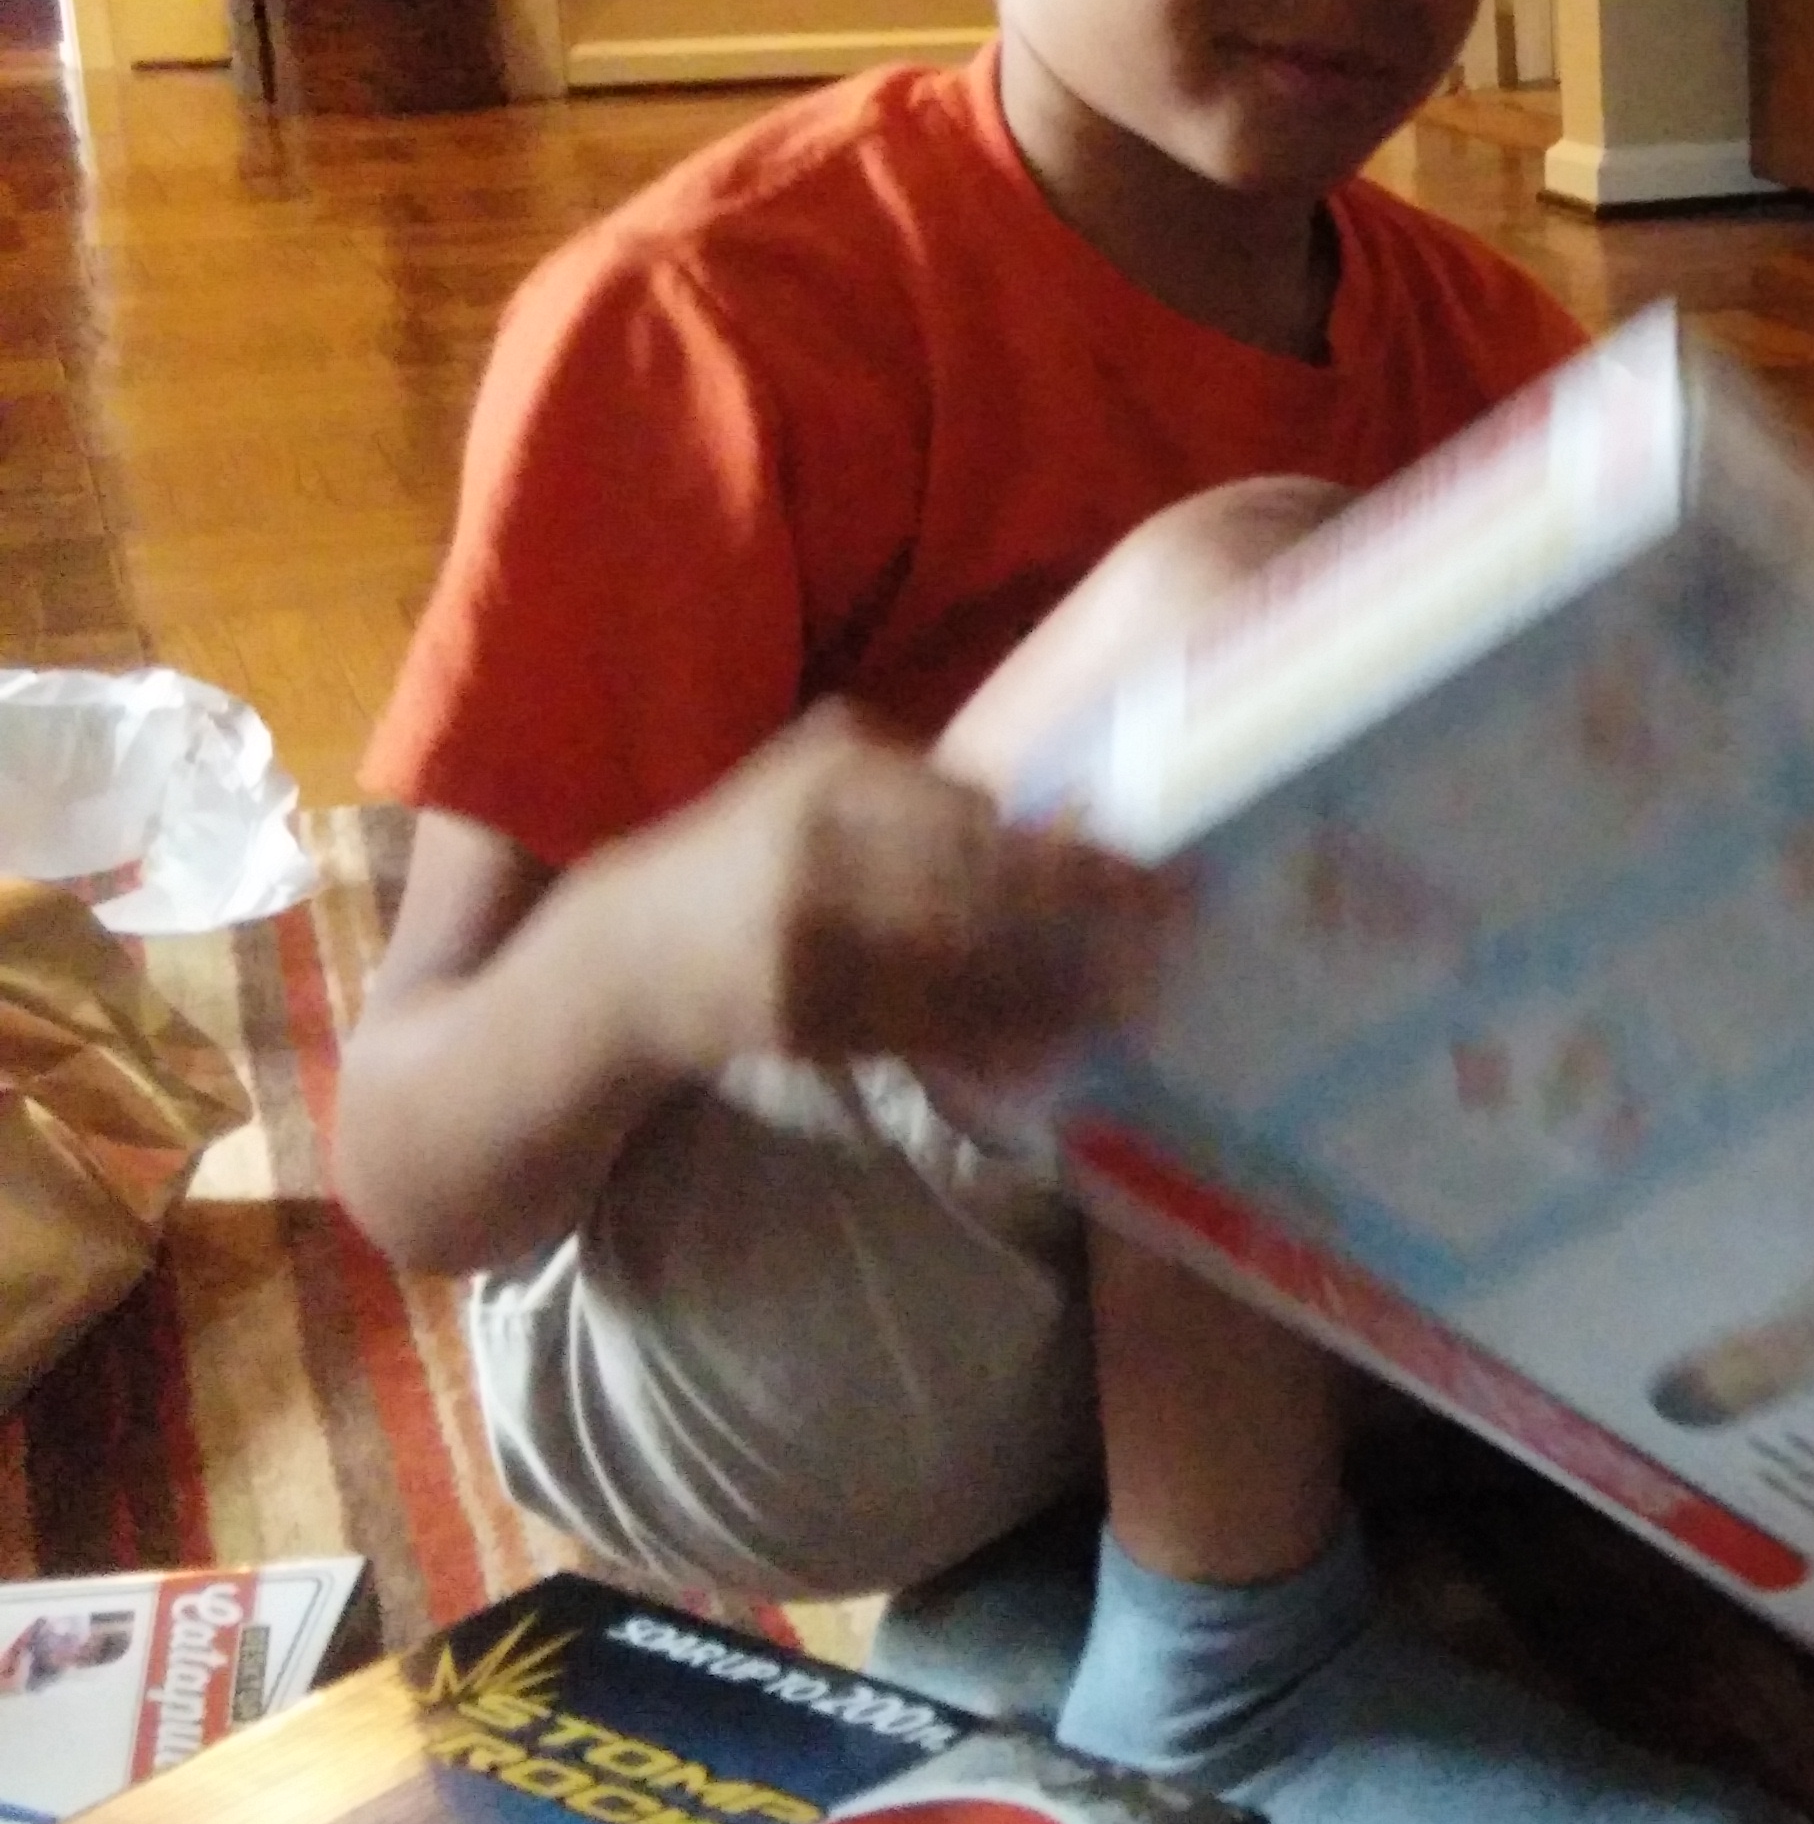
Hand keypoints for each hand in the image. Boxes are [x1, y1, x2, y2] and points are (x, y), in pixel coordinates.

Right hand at [643, 703, 1174, 1085]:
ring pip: (966, 963)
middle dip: (1091, 906)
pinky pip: (927, 1030)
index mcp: (834, 777)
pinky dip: (1001, 1039)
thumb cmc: (742, 853)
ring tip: (1146, 991)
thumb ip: (919, 778)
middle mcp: (821, 851)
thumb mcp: (812, 778)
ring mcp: (810, 941)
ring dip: (1063, 982)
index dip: (1074, 842)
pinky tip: (1063, 1046)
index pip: (980, 811)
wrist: (621, 962)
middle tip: (1182, 921)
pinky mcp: (807, 1018)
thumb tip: (1052, 799)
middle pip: (988, 882)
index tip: (1156, 857)